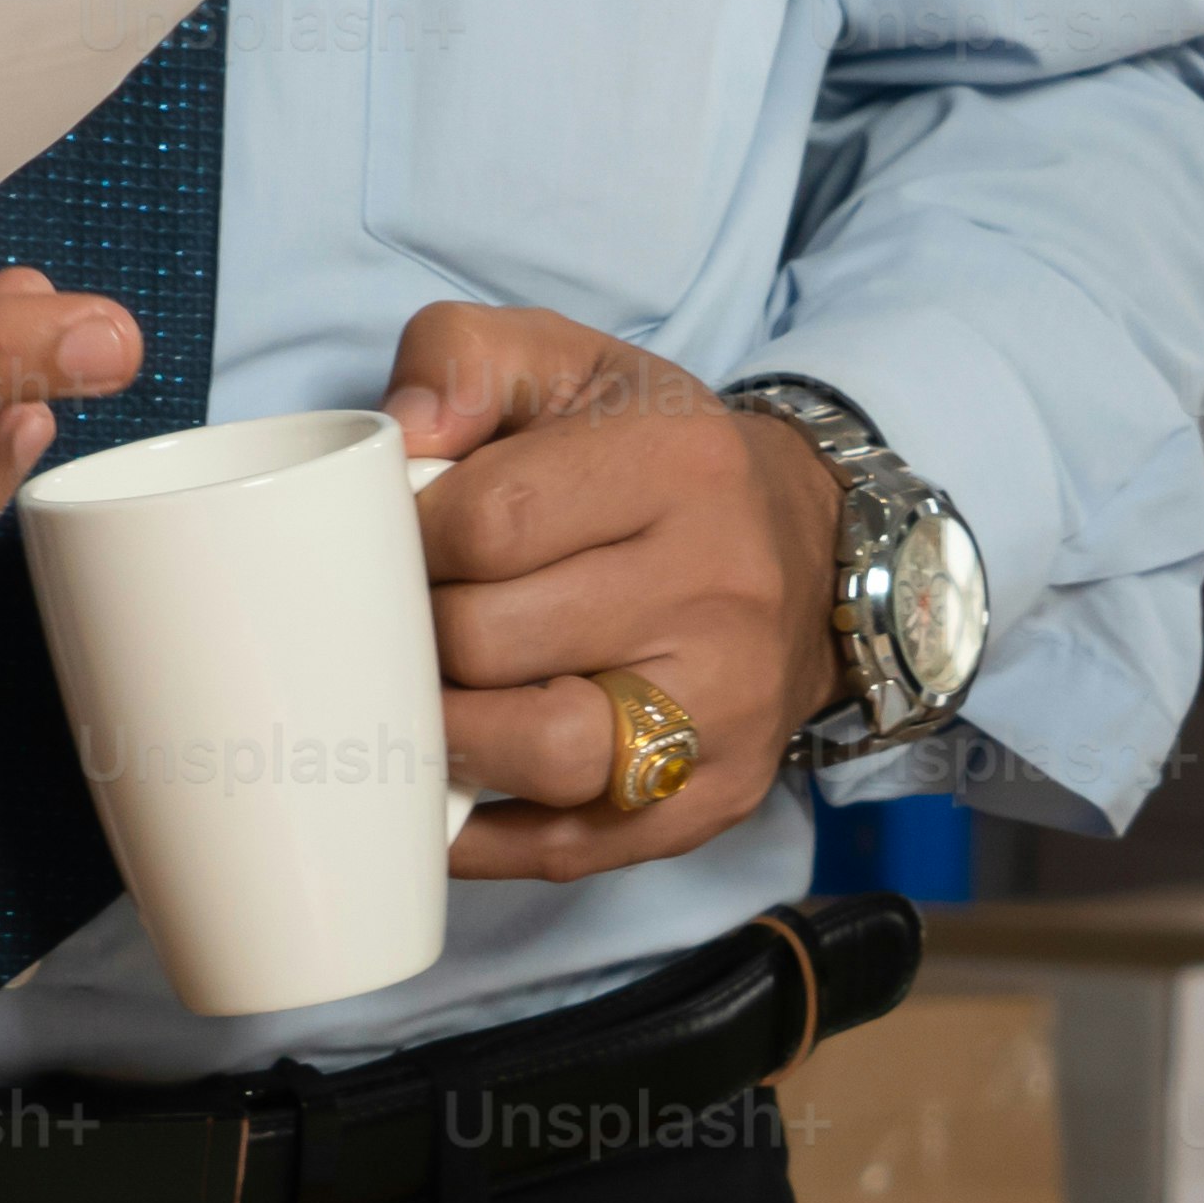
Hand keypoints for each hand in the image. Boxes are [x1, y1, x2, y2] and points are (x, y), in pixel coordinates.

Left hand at [395, 303, 840, 883]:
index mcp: (678, 465)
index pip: (489, 521)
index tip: (393, 546)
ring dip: (446, 741)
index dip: (407, 542)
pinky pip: (576, 847)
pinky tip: (443, 801)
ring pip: (543, 754)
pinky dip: (488, 837)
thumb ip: (466, 355)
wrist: (809, 551)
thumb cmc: (658, 459)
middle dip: (416, 638)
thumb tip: (400, 433)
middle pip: (495, 642)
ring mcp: (727, 706)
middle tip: (396, 626)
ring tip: (418, 706)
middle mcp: (718, 588)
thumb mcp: (575, 366)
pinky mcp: (720, 795)